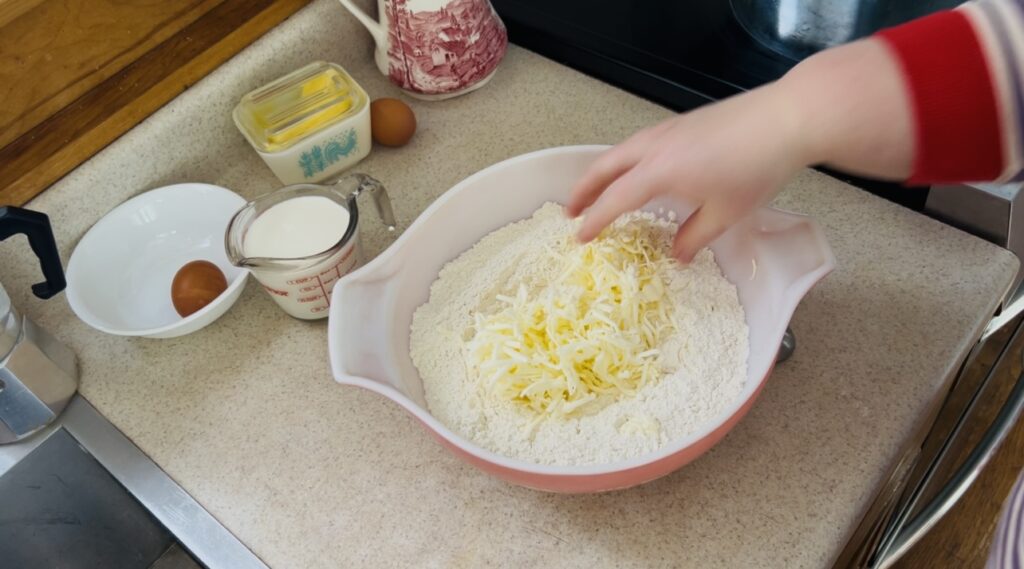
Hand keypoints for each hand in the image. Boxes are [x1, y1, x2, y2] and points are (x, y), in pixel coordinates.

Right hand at [566, 38, 911, 262]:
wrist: (786, 119)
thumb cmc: (756, 168)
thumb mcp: (726, 213)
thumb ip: (695, 237)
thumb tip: (678, 255)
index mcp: (658, 172)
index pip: (614, 200)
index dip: (595, 221)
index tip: (580, 238)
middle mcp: (654, 147)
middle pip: (605, 168)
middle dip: (583, 189)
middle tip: (570, 210)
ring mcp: (668, 130)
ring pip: (621, 152)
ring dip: (603, 172)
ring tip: (597, 190)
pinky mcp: (683, 124)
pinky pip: (639, 143)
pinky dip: (625, 161)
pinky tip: (637, 171)